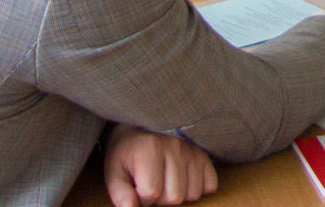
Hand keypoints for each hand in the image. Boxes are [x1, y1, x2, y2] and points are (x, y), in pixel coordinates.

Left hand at [103, 124, 217, 206]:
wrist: (142, 125)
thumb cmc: (127, 152)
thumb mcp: (114, 171)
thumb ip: (120, 193)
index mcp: (150, 148)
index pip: (151, 193)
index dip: (141, 198)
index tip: (136, 187)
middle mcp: (175, 146)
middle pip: (174, 197)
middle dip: (160, 199)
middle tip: (151, 185)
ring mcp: (193, 149)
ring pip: (193, 194)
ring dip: (178, 194)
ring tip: (166, 182)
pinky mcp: (204, 154)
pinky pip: (210, 185)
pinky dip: (197, 188)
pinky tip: (182, 180)